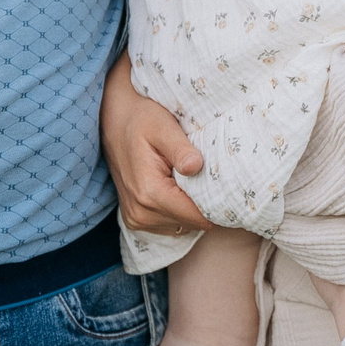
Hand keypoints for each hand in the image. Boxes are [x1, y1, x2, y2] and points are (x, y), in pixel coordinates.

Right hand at [101, 54, 212, 237]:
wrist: (113, 120)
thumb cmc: (142, 119)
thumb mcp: (163, 126)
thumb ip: (181, 149)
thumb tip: (197, 167)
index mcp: (149, 192)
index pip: (195, 216)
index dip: (216, 205)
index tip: (231, 190)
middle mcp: (140, 212)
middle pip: (190, 223)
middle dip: (204, 205)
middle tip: (212, 179)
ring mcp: (135, 219)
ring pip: (182, 226)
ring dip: (191, 209)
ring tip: (193, 181)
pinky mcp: (135, 219)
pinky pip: (169, 225)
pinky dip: (179, 211)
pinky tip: (179, 189)